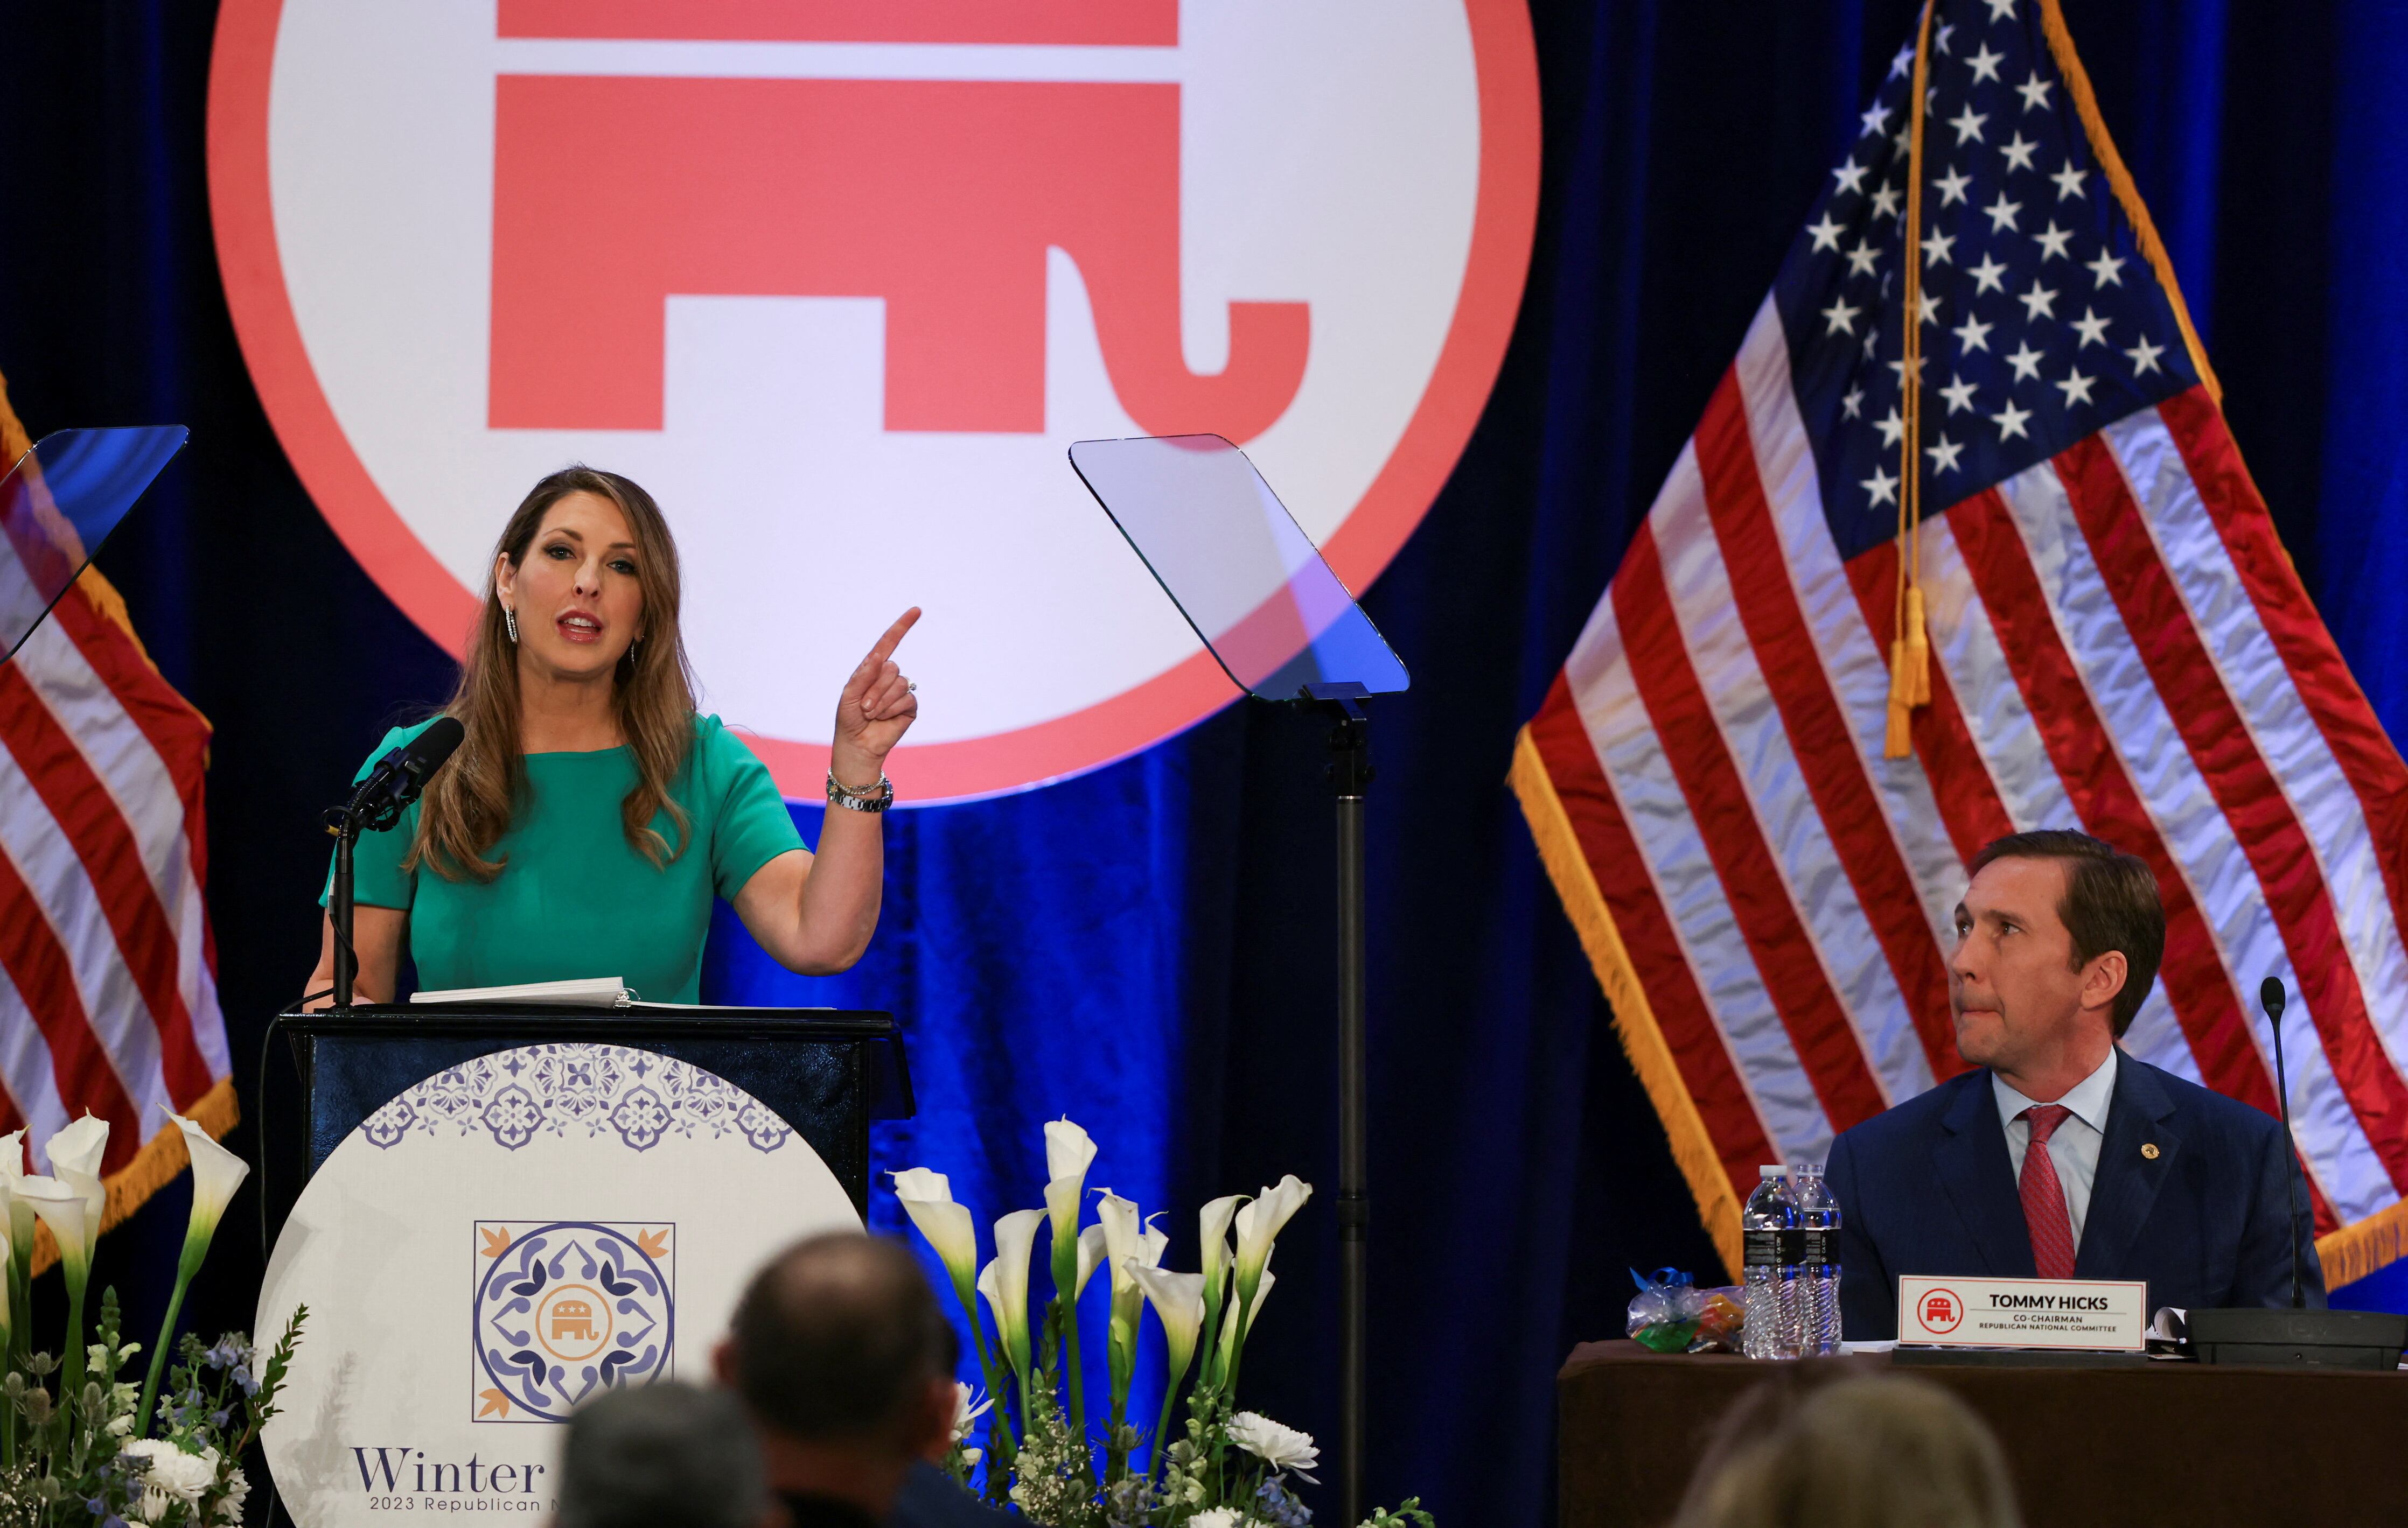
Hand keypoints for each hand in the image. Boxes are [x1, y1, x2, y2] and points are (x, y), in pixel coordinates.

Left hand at [831, 607, 920, 786]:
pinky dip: (891, 710)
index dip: (902, 626)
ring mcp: (900, 691)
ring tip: (871, 714)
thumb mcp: (848, 694)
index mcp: (872, 669)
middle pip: (891, 668)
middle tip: (864, 707)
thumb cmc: (848, 719)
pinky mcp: (909, 706)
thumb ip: (864, 674)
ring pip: (899, 684)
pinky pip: (907, 699)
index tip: (916, 610)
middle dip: (875, 689)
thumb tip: (881, 656)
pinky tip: (884, 719)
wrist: (857, 745)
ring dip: (881, 702)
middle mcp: (888, 677)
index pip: (889, 643)